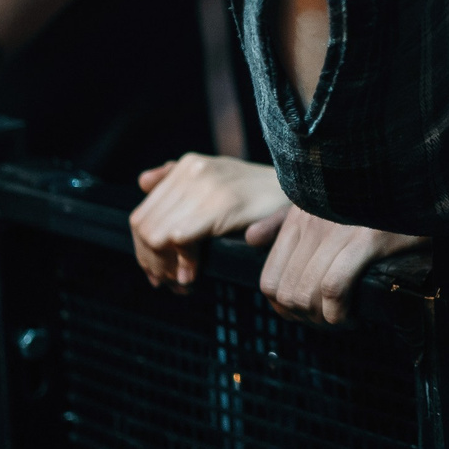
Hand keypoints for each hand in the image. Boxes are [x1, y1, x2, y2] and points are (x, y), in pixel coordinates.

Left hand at [129, 154, 291, 290]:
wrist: (305, 192)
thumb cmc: (263, 195)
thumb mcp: (220, 178)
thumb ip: (180, 178)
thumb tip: (143, 181)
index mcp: (189, 165)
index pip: (143, 213)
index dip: (143, 249)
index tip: (157, 272)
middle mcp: (193, 171)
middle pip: (144, 226)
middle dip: (151, 262)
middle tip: (169, 283)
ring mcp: (206, 186)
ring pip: (155, 235)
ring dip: (164, 266)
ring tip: (182, 282)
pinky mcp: (220, 205)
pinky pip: (178, 238)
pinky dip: (181, 263)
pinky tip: (194, 275)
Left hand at [256, 206, 425, 325]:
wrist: (414, 180)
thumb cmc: (371, 196)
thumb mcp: (321, 202)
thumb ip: (283, 222)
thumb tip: (252, 239)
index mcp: (299, 217)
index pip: (269, 278)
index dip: (283, 307)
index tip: (306, 313)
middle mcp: (313, 224)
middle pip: (287, 292)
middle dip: (306, 317)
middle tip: (328, 319)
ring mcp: (338, 231)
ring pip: (307, 293)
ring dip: (324, 318)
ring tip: (342, 319)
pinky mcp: (366, 239)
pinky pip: (334, 288)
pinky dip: (339, 312)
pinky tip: (352, 315)